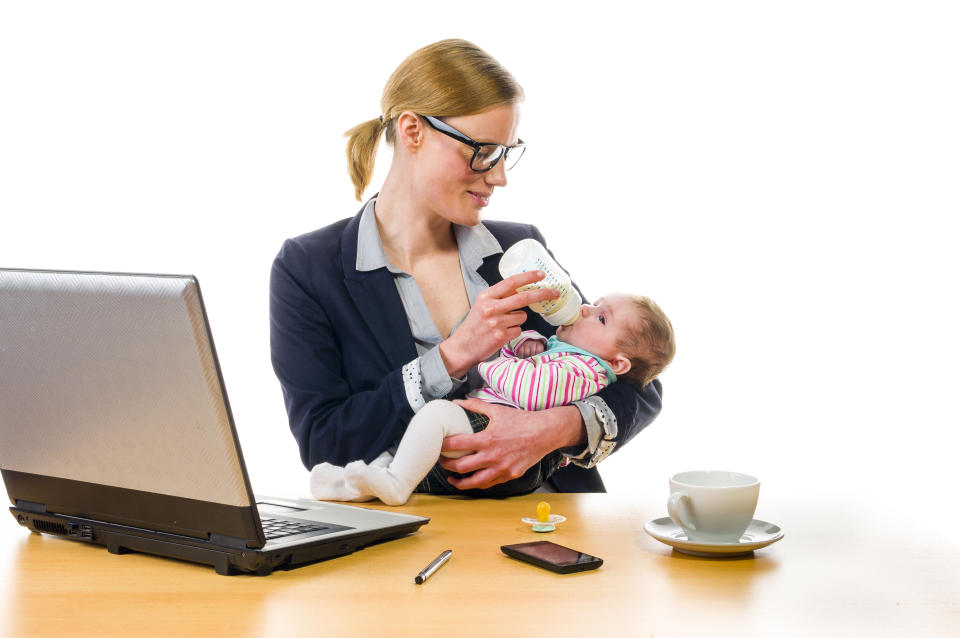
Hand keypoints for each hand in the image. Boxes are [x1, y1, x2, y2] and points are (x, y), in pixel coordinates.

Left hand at [438, 399, 585, 489]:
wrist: (545, 432)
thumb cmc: (521, 420)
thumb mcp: (497, 410)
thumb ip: (475, 405)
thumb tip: (458, 401)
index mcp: (487, 439)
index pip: (457, 445)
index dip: (443, 446)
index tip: (438, 445)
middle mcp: (493, 456)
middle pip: (461, 466)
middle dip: (447, 465)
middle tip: (441, 462)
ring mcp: (502, 468)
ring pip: (474, 482)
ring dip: (459, 482)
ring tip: (452, 478)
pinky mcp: (510, 475)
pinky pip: (489, 483)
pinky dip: (478, 483)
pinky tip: (472, 480)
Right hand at [439, 271, 558, 377]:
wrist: (462, 348)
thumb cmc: (474, 326)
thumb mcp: (482, 305)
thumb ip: (499, 298)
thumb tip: (522, 289)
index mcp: (486, 296)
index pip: (511, 282)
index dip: (528, 277)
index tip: (541, 274)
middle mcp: (491, 307)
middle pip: (524, 297)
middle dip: (543, 293)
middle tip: (555, 292)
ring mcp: (497, 322)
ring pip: (522, 316)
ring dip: (518, 320)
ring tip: (503, 325)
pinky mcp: (501, 336)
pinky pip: (518, 330)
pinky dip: (514, 332)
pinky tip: (501, 334)